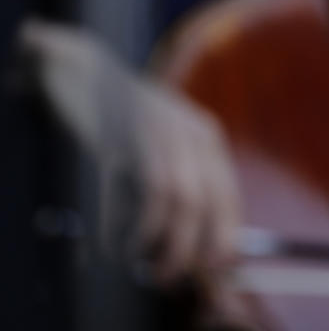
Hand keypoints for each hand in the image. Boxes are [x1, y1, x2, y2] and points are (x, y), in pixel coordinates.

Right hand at [19, 20, 240, 283]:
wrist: (82, 71)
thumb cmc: (120, 118)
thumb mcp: (160, 145)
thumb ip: (179, 181)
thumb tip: (189, 240)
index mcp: (207, 135)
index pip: (227, 194)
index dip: (224, 235)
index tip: (215, 266)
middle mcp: (192, 130)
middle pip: (209, 201)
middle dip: (198, 248)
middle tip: (176, 275)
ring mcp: (162, 129)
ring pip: (183, 198)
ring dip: (171, 242)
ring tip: (154, 267)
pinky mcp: (130, 134)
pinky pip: (148, 188)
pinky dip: (142, 225)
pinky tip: (128, 243)